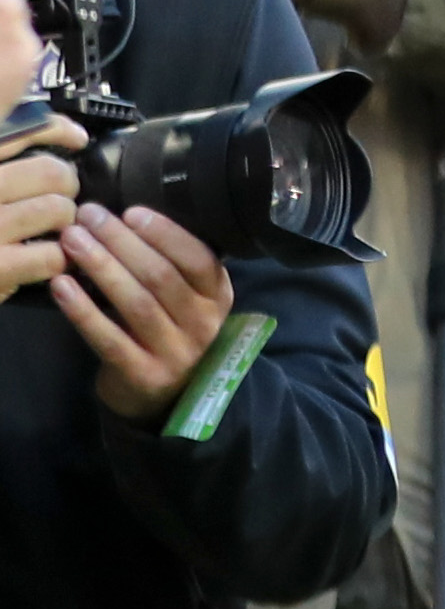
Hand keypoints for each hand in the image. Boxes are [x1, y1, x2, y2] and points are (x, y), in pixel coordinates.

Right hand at [0, 117, 87, 292]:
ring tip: (49, 229)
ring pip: (56, 209)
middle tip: (60, 195)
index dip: (54, 127)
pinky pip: (52, 254)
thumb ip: (11, 151)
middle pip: (49, 171)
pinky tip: (44, 258)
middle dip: (66, 184)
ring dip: (64, 222)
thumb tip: (70, 133)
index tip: (75, 137)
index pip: (17, 128)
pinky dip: (59, 258)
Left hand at [54, 204, 235, 424]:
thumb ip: (170, 265)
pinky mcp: (143, 374)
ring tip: (72, 241)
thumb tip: (124, 219)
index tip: (130, 212)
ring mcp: (175, 352)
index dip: (165, 234)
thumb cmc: (169, 330)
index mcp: (218, 296)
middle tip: (89, 217)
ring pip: (136, 303)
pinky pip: (109, 338)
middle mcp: (204, 324)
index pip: (199, 259)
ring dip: (101, 268)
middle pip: (161, 276)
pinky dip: (83, 311)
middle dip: (122, 242)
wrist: (164, 396)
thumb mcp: (187, 298)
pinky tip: (62, 286)